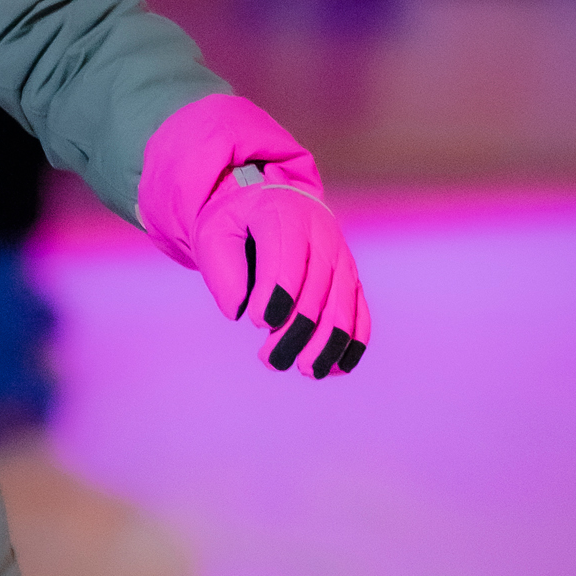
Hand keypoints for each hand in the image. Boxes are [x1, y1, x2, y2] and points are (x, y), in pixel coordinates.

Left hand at [190, 176, 367, 378]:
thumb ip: (224, 272)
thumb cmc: (237, 225)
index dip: (276, 292)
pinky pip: (359, 311)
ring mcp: (341, 255)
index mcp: (284, 214)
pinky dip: (352, 341)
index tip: (257, 322)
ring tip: (306, 369)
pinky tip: (336, 367)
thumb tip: (240, 311)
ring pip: (343, 303)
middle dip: (297, 329)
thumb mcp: (215, 235)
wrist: (267, 205)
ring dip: (328, 342)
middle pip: (318, 286)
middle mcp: (321, 233)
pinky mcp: (350, 277)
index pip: (287, 256)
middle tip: (271, 360)